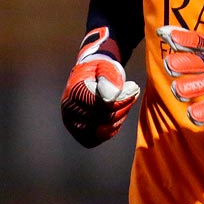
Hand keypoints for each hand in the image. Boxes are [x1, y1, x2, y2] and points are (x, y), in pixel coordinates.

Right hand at [61, 27, 140, 147]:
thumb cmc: (98, 71)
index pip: (100, 105)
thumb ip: (107, 78)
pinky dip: (115, 125)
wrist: (89, 78)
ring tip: (128, 99)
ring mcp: (74, 127)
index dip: (120, 100)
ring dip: (121, 116)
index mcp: (73, 94)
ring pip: (104, 130)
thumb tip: (111, 97)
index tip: (134, 88)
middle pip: (103, 119)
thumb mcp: (104, 67)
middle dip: (123, 107)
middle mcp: (69, 113)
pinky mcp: (82, 136)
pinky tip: (120, 111)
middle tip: (133, 91)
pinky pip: (103, 136)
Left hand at [156, 26, 203, 125]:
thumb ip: (190, 39)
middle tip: (169, 66)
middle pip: (199, 63)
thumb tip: (162, 32)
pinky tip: (192, 114)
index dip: (183, 38)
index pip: (198, 40)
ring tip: (177, 90)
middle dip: (182, 64)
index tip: (167, 37)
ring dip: (188, 88)